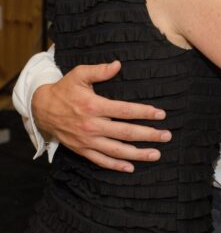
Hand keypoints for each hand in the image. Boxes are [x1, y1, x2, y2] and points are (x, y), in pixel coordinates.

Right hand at [32, 60, 171, 171]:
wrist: (42, 109)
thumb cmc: (64, 89)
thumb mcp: (79, 74)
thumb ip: (99, 70)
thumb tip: (118, 65)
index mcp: (93, 106)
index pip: (124, 111)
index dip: (144, 113)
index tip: (161, 114)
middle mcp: (92, 125)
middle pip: (125, 132)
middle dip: (148, 135)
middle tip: (166, 136)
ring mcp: (87, 140)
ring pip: (117, 150)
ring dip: (138, 154)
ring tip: (156, 154)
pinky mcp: (82, 150)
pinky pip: (101, 161)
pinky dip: (116, 165)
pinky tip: (131, 167)